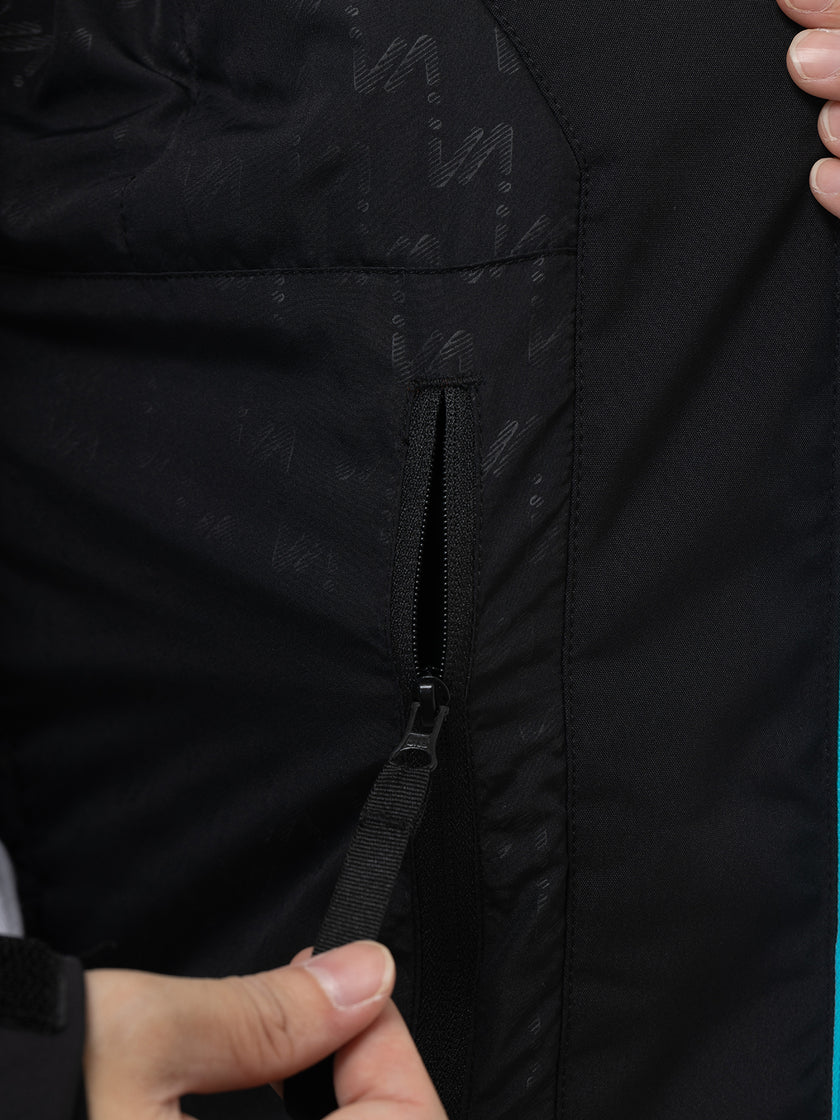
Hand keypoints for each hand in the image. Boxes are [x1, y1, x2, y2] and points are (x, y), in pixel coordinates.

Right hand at [83, 940, 446, 1118]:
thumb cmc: (16, 1090)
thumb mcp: (135, 1038)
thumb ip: (267, 1013)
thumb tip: (364, 973)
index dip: (387, 1047)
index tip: (350, 986)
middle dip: (353, 1079)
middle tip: (310, 1006)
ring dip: (320, 1110)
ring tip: (274, 1047)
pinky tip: (238, 1106)